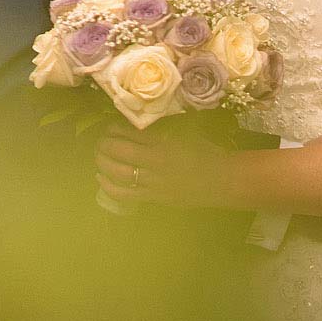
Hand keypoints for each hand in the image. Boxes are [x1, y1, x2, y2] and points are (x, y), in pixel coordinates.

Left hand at [94, 118, 227, 208]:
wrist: (222, 180)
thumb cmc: (207, 153)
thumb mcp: (186, 133)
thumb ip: (163, 129)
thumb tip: (139, 123)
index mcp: (164, 141)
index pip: (129, 132)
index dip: (113, 129)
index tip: (109, 127)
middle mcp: (155, 160)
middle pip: (117, 151)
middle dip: (103, 145)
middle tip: (100, 142)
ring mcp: (152, 181)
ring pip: (116, 172)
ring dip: (102, 163)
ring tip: (98, 157)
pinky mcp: (152, 197)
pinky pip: (123, 193)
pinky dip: (107, 185)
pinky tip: (101, 178)